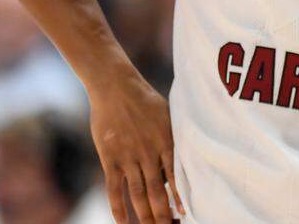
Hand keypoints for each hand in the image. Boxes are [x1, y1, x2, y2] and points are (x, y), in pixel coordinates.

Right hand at [88, 71, 183, 222]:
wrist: (116, 87)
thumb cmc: (146, 99)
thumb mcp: (168, 116)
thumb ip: (174, 137)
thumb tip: (188, 153)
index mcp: (167, 142)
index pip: (176, 177)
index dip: (180, 197)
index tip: (184, 213)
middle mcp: (149, 153)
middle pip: (158, 192)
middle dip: (163, 214)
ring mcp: (129, 158)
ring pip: (138, 195)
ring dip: (145, 215)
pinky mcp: (110, 159)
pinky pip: (114, 189)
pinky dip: (118, 208)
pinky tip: (123, 223)